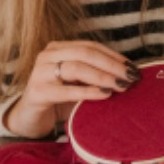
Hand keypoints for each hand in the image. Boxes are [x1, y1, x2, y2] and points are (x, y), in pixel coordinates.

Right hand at [6, 40, 135, 139]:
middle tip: (130, 76)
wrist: (31, 118)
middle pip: (85, 53)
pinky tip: (104, 94)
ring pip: (76, 68)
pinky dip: (88, 91)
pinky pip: (67, 90)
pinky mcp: (38, 92)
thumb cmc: (59, 99)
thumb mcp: (78, 83)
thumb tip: (128, 74)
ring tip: (120, 85)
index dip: (113, 55)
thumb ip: (96, 75)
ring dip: (102, 76)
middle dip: (111, 64)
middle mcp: (47, 56)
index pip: (90, 46)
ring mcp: (40, 72)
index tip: (132, 67)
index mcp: (58, 48)